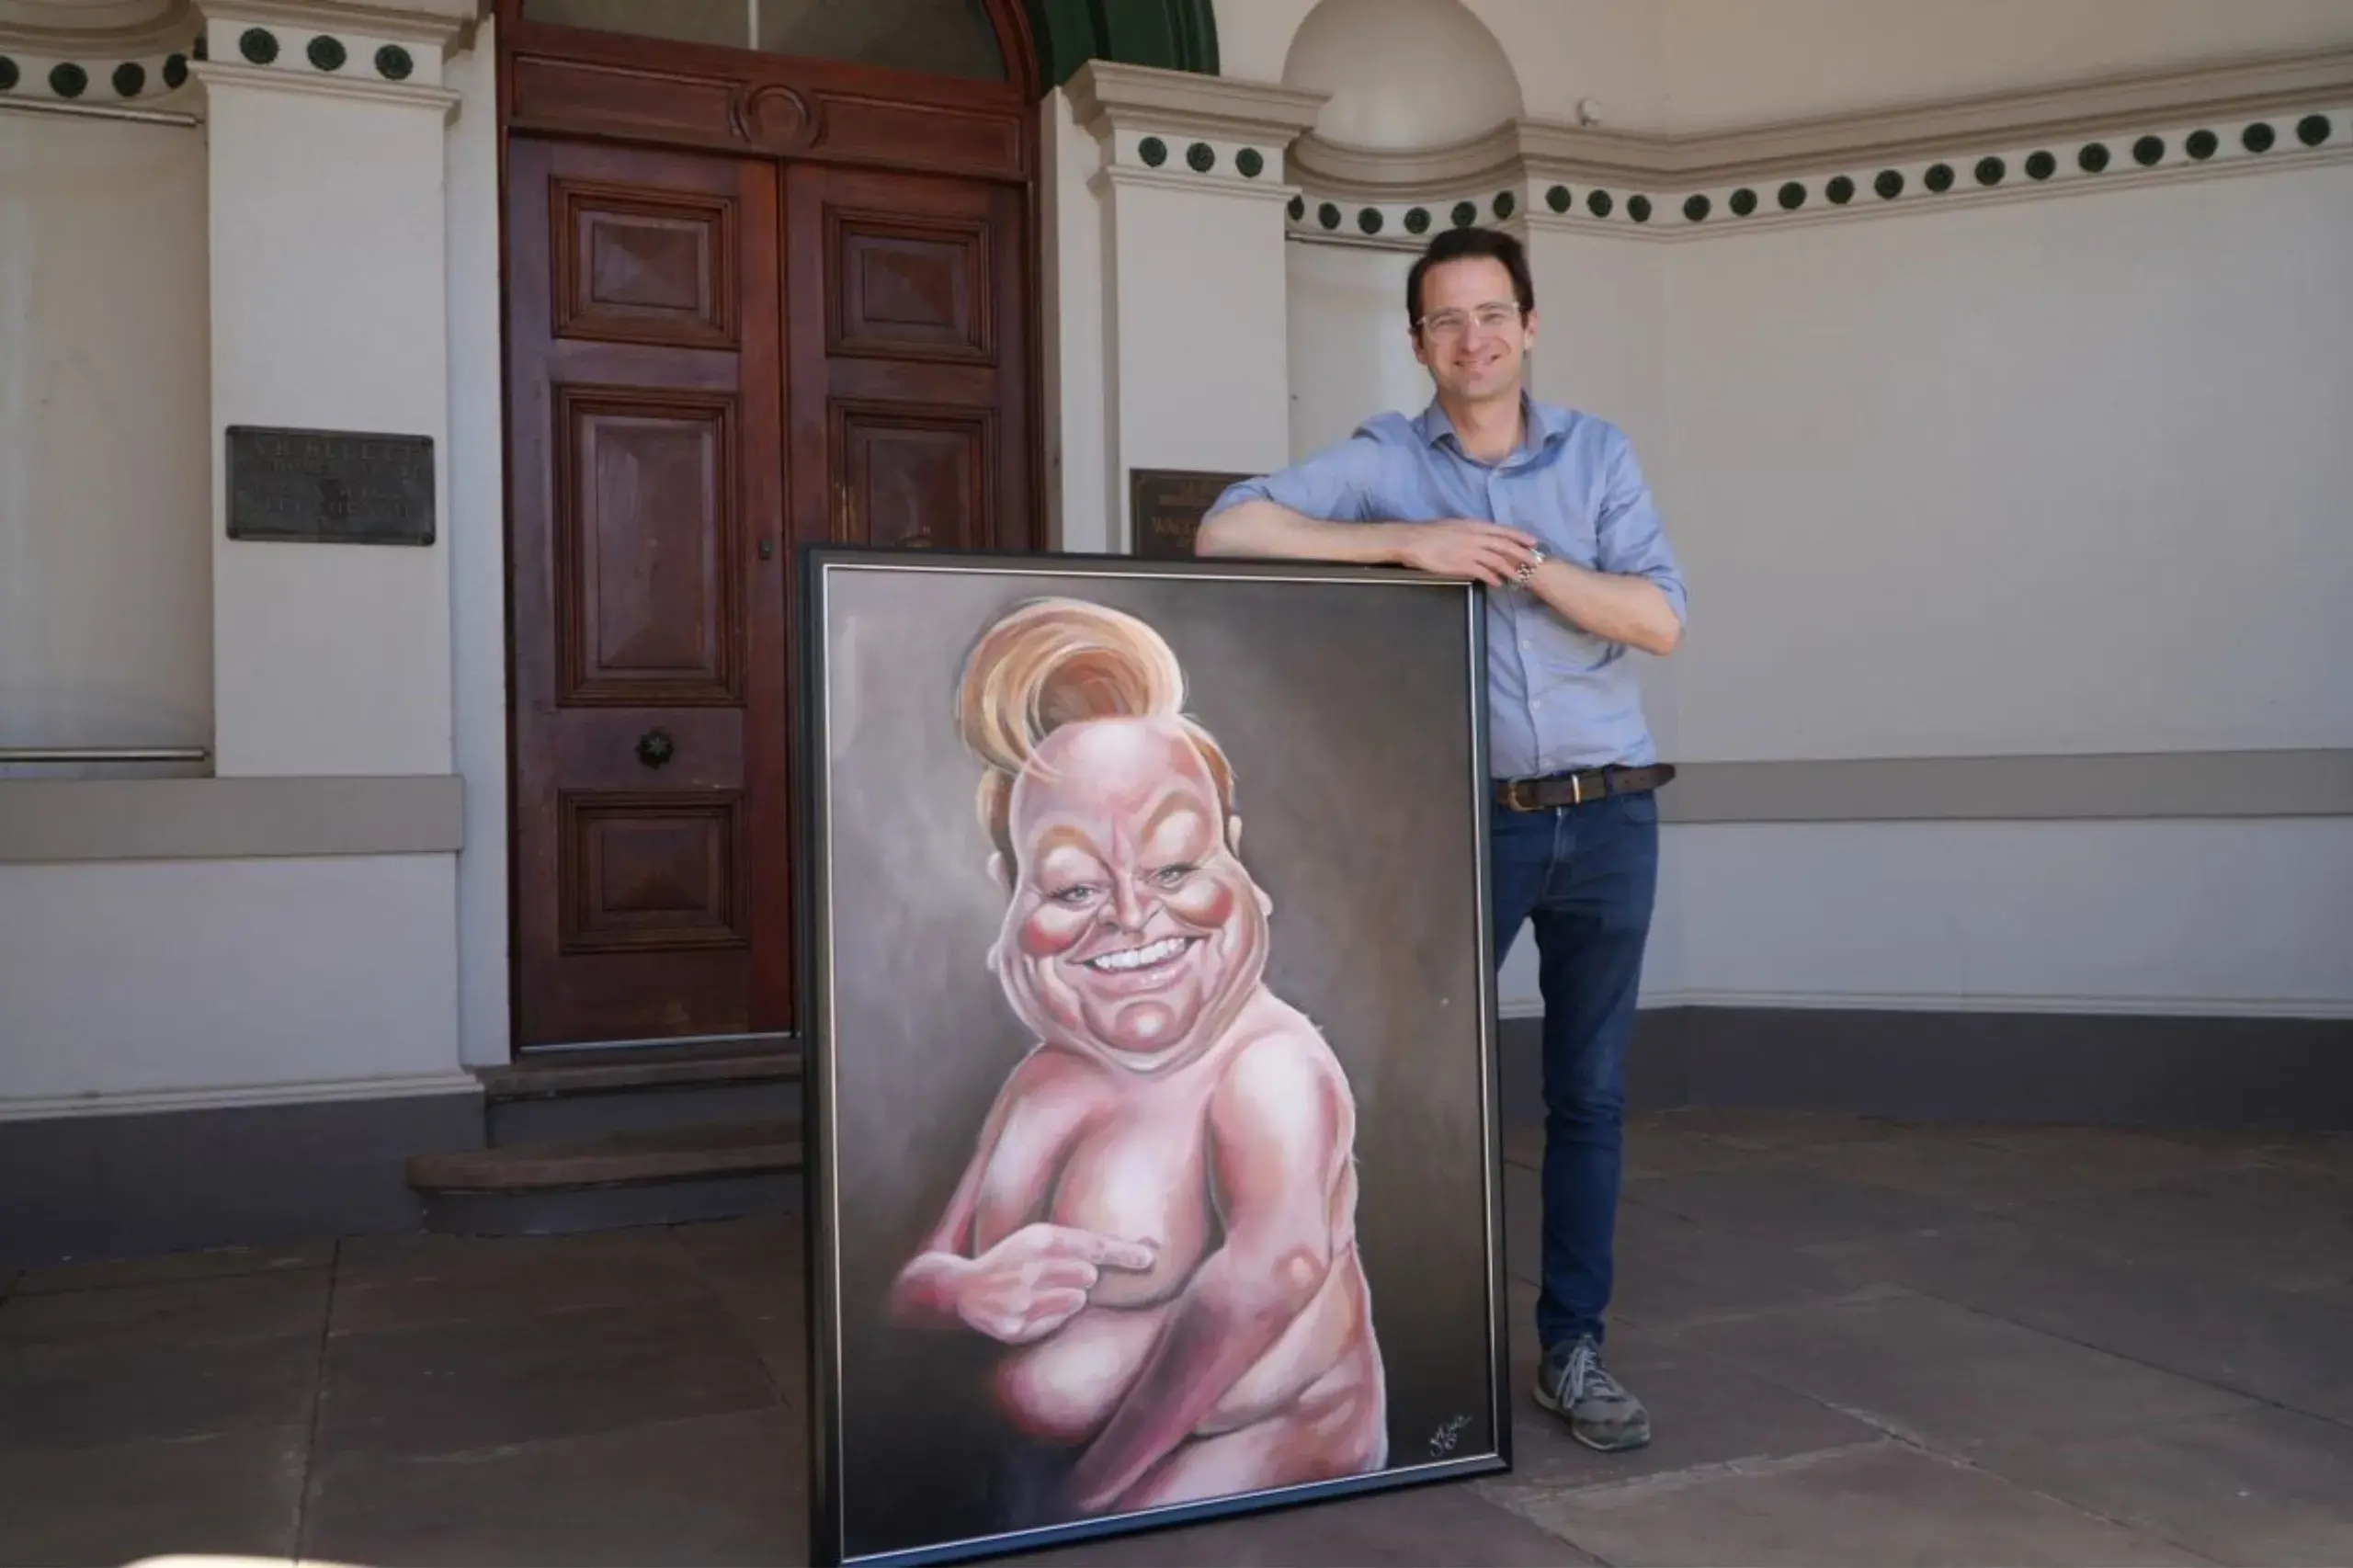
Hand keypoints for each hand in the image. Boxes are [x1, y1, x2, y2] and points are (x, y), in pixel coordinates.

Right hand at [947, 1223, 1157, 1343]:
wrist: (964, 1288)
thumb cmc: (1016, 1259)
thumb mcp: (1040, 1239)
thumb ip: (1081, 1243)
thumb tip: (1142, 1248)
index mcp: (1039, 1238)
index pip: (1092, 1245)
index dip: (1124, 1253)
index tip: (1151, 1259)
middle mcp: (1029, 1266)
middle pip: (1088, 1275)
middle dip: (1083, 1277)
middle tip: (1060, 1276)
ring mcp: (1021, 1298)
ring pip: (1076, 1301)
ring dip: (1070, 1297)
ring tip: (1044, 1292)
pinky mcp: (1015, 1327)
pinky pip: (1057, 1323)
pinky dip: (1051, 1317)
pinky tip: (1029, 1310)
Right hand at [1390, 521, 1541, 585]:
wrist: (1414, 540)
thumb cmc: (1432, 533)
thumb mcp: (1456, 526)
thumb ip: (1472, 531)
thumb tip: (1483, 538)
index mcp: (1475, 525)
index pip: (1503, 530)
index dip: (1520, 536)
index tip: (1534, 542)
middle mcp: (1476, 537)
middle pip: (1505, 546)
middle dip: (1523, 554)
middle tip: (1536, 563)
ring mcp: (1469, 551)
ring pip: (1497, 560)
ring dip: (1511, 570)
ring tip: (1520, 578)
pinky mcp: (1461, 564)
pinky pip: (1482, 572)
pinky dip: (1493, 578)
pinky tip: (1498, 584)